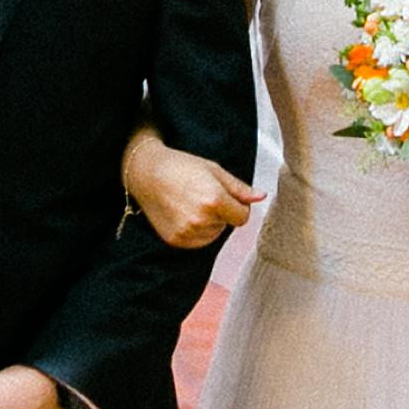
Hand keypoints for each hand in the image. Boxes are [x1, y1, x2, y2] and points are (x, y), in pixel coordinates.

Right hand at [123, 131, 260, 249]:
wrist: (147, 174)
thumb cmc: (180, 167)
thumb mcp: (214, 170)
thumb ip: (239, 188)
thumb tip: (261, 197)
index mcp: (214, 200)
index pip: (243, 217)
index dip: (237, 206)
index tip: (226, 196)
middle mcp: (201, 220)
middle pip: (228, 225)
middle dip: (221, 212)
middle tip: (201, 194)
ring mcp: (187, 232)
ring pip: (214, 235)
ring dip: (209, 223)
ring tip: (191, 204)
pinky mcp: (176, 241)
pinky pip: (198, 242)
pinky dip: (196, 231)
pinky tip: (184, 214)